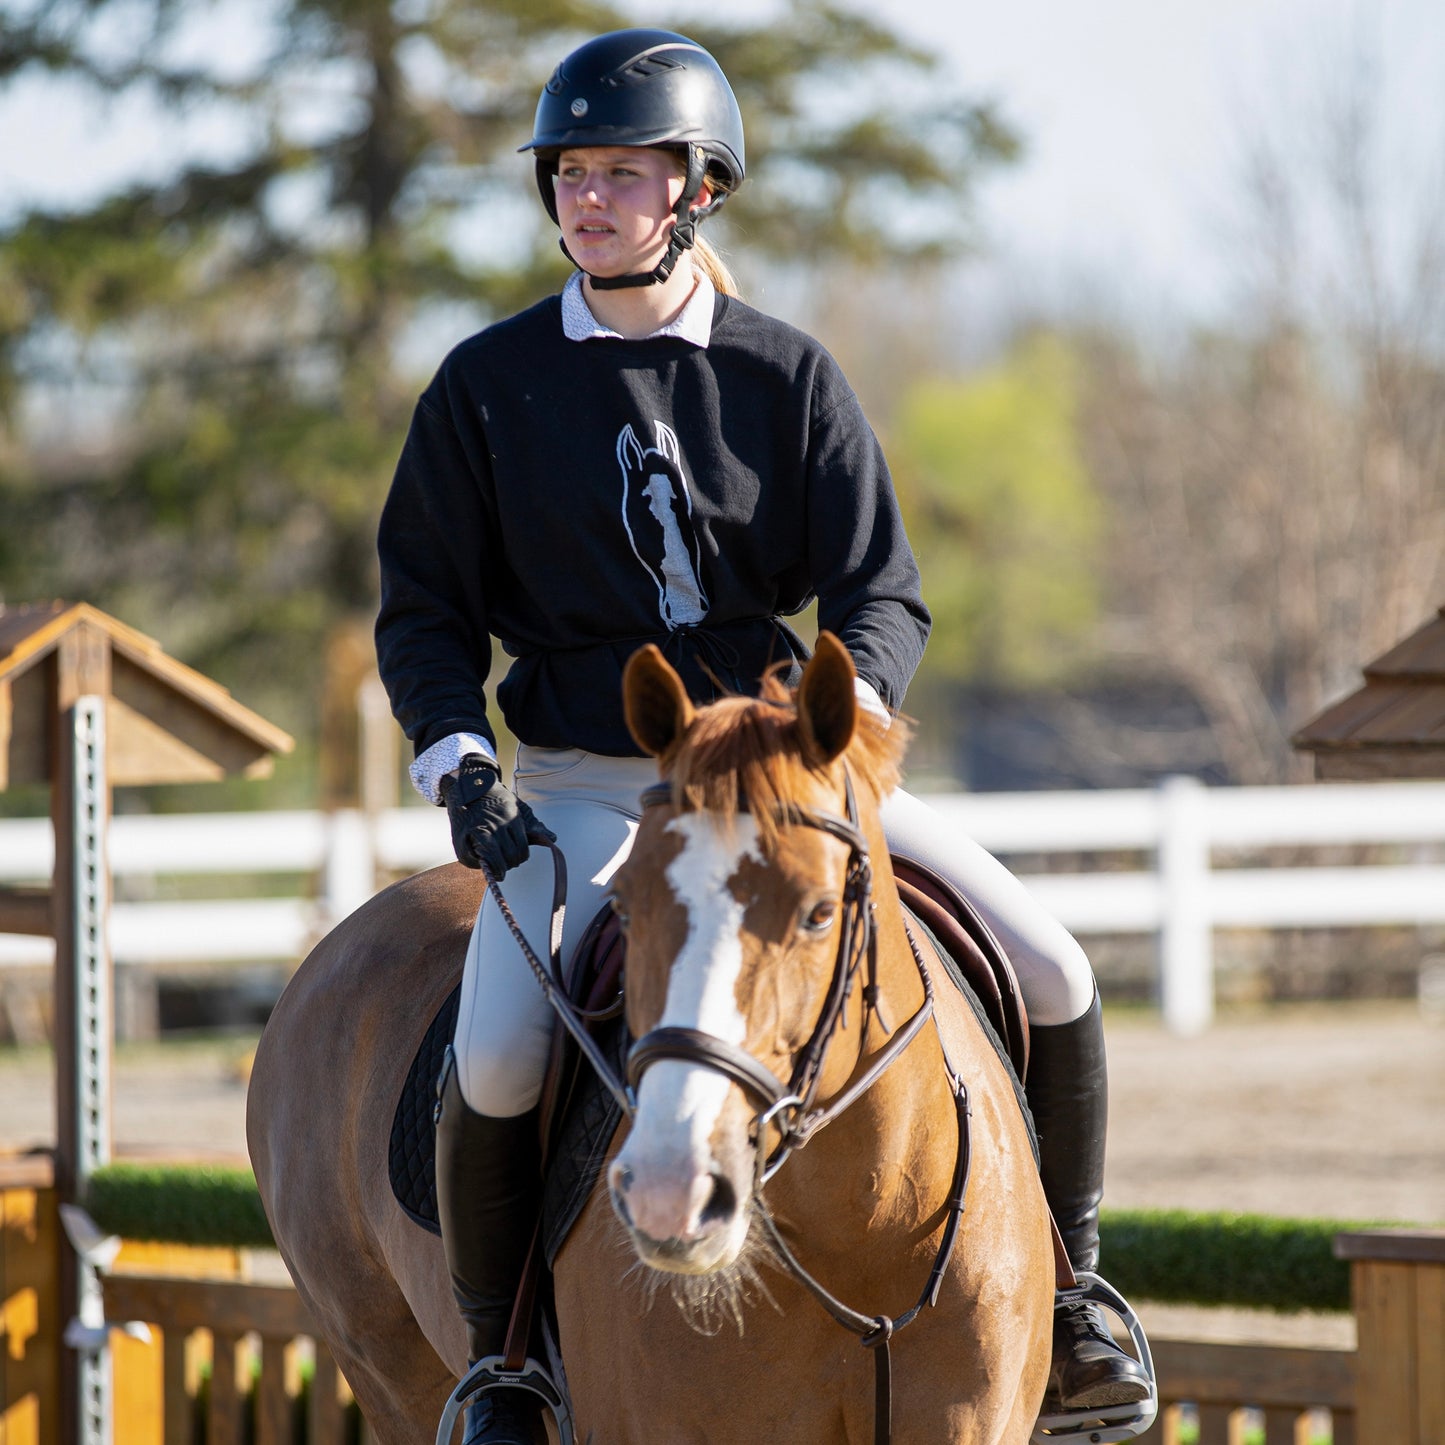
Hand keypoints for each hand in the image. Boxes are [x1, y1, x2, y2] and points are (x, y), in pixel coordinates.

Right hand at [439, 757, 555, 879]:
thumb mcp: (516, 807)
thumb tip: (553, 838)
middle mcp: (497, 825)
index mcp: (511, 817)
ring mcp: (480, 831)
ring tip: (499, 869)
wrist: (466, 786)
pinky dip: (483, 865)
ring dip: (500, 868)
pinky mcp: (464, 839)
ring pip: (496, 860)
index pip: (522, 848)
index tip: (518, 857)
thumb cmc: (494, 800)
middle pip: (511, 856)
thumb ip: (533, 825)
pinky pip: (478, 860)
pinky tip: (486, 863)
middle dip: (512, 863)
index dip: (522, 856)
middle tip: (508, 862)